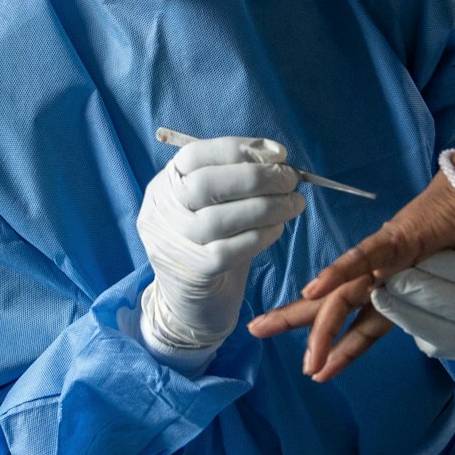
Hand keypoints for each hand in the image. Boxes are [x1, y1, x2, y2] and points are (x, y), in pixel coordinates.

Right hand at [138, 136, 305, 359]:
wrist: (191, 305)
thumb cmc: (209, 244)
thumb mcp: (211, 204)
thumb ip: (234, 180)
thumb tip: (277, 159)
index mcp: (164, 185)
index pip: (194, 154)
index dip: (239, 149)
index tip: (278, 153)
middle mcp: (161, 211)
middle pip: (207, 183)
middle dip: (258, 177)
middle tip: (291, 180)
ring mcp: (174, 243)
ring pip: (220, 218)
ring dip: (267, 207)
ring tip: (294, 204)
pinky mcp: (194, 273)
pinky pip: (232, 249)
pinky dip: (261, 235)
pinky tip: (278, 229)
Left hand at [248, 175, 454, 378]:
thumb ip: (447, 304)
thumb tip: (449, 326)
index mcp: (396, 284)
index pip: (359, 321)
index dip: (337, 344)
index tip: (316, 366)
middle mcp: (384, 273)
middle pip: (334, 306)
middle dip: (295, 321)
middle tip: (256, 331)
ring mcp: (388, 258)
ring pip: (344, 295)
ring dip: (318, 325)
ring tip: (298, 354)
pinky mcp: (398, 240)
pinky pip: (364, 259)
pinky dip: (338, 274)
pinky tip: (312, 289)